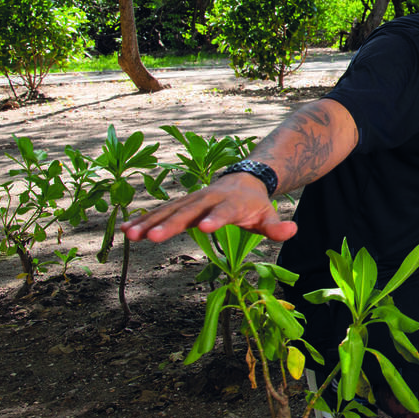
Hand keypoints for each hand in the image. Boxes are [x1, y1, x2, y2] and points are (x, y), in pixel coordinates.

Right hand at [121, 174, 298, 243]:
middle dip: (171, 224)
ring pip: (169, 210)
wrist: (245, 179)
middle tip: (153, 238)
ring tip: (131, 236)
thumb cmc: (256, 204)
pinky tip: (126, 230)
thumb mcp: (268, 215)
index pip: (224, 212)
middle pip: (189, 211)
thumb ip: (276, 227)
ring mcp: (192, 199)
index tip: (204, 227)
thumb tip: (292, 231)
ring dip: (150, 222)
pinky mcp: (181, 204)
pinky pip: (161, 211)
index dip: (215, 218)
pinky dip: (144, 219)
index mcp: (232, 203)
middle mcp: (208, 198)